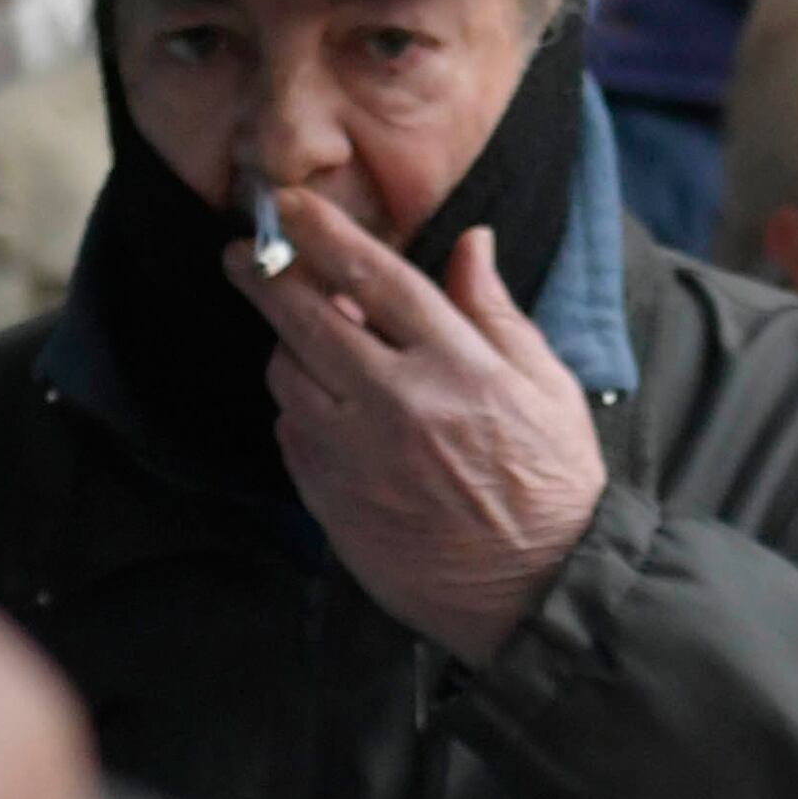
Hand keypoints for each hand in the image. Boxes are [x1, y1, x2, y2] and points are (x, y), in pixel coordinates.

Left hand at [242, 186, 607, 666]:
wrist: (538, 592)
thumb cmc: (553, 486)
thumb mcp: (548, 387)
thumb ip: (496, 312)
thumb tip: (471, 242)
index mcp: (458, 367)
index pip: (373, 277)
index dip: (322, 233)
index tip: (290, 206)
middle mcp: (398, 405)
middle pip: (307, 318)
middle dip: (266, 275)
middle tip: (244, 255)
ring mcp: (357, 457)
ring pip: (287, 377)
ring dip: (287, 349)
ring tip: (308, 346)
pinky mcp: (334, 501)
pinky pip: (291, 435)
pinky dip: (297, 412)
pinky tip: (323, 410)